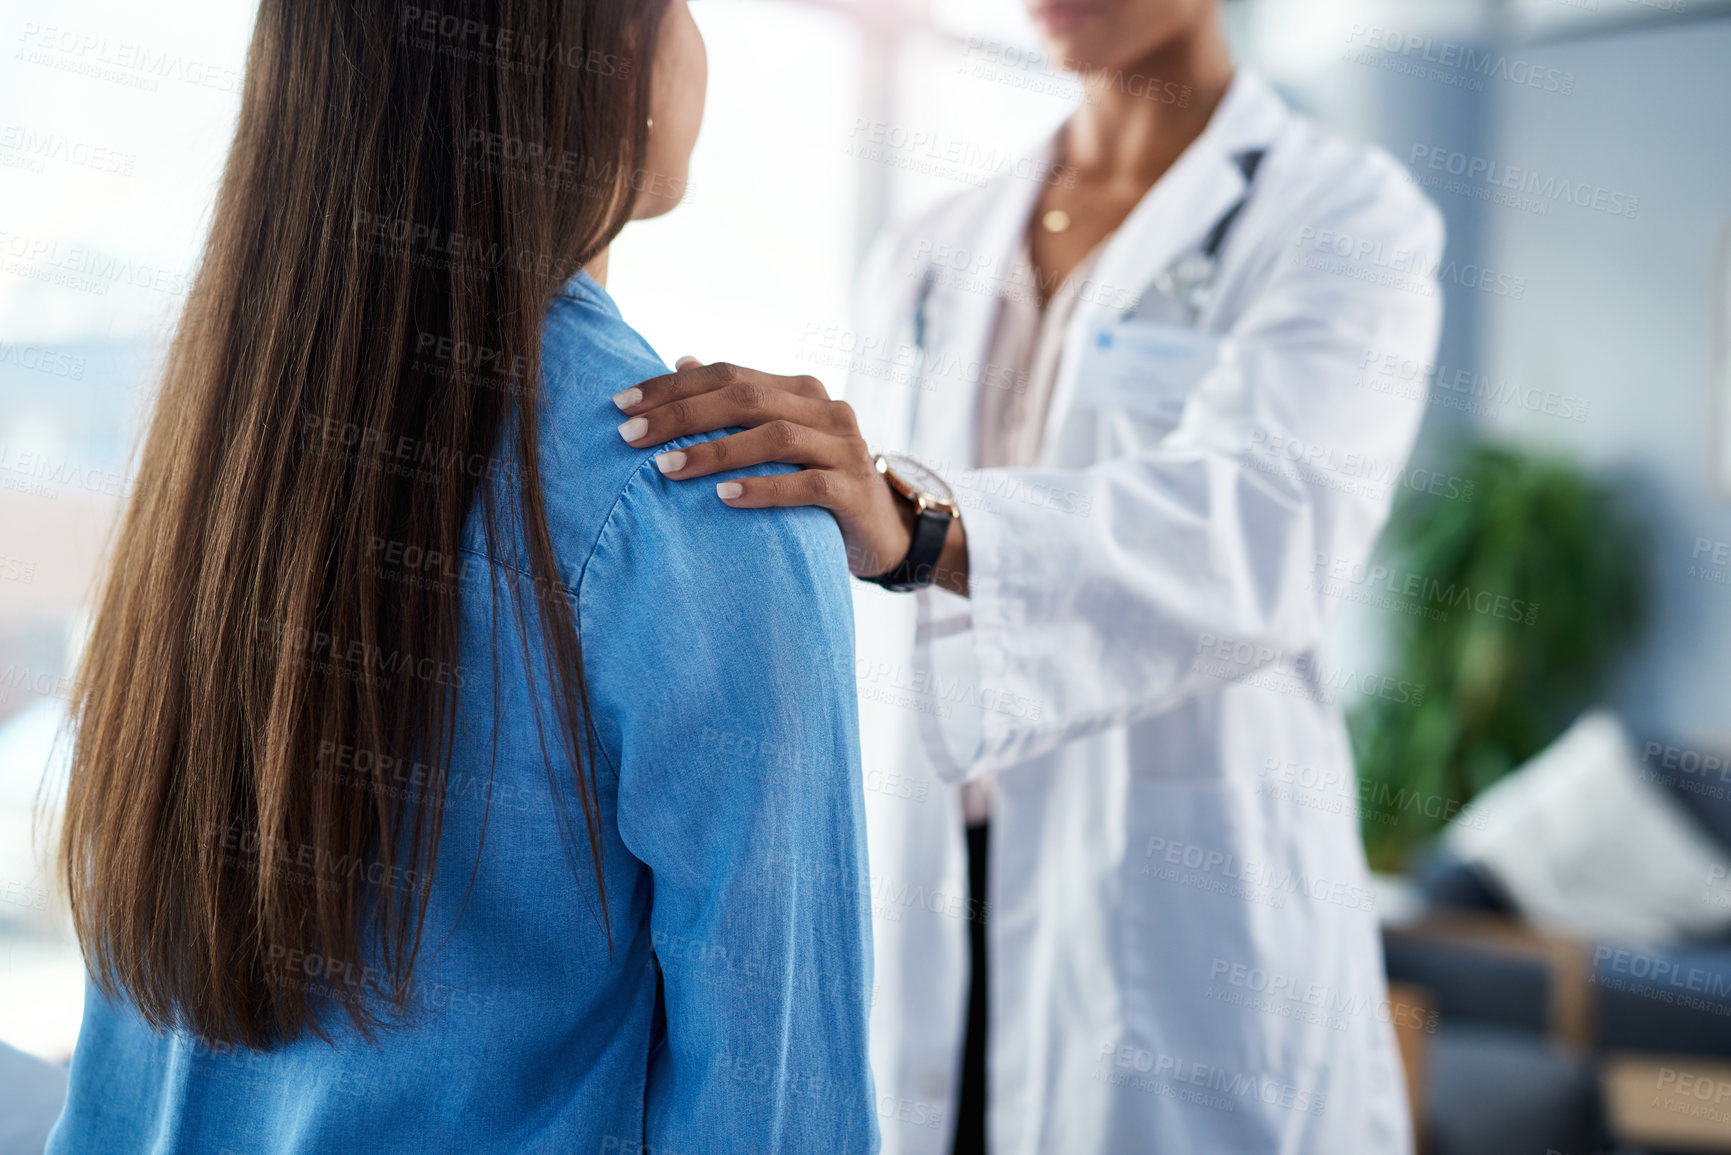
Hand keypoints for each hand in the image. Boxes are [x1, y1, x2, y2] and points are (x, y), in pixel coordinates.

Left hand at [613, 359, 935, 580]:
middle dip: (682, 414)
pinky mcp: (854, 489)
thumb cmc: (817, 482)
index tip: (621, 404)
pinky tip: (723, 497)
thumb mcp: (777, 440)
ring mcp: (845, 447)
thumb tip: (682, 360)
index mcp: (800, 389)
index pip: (728, 374)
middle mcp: (827, 408)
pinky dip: (762, 488)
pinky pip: (806, 485)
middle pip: (746, 398)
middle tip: (631, 436)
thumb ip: (738, 403)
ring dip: (715, 451)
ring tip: (665, 468)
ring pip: (775, 436)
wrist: (885, 530)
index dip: (672, 386)